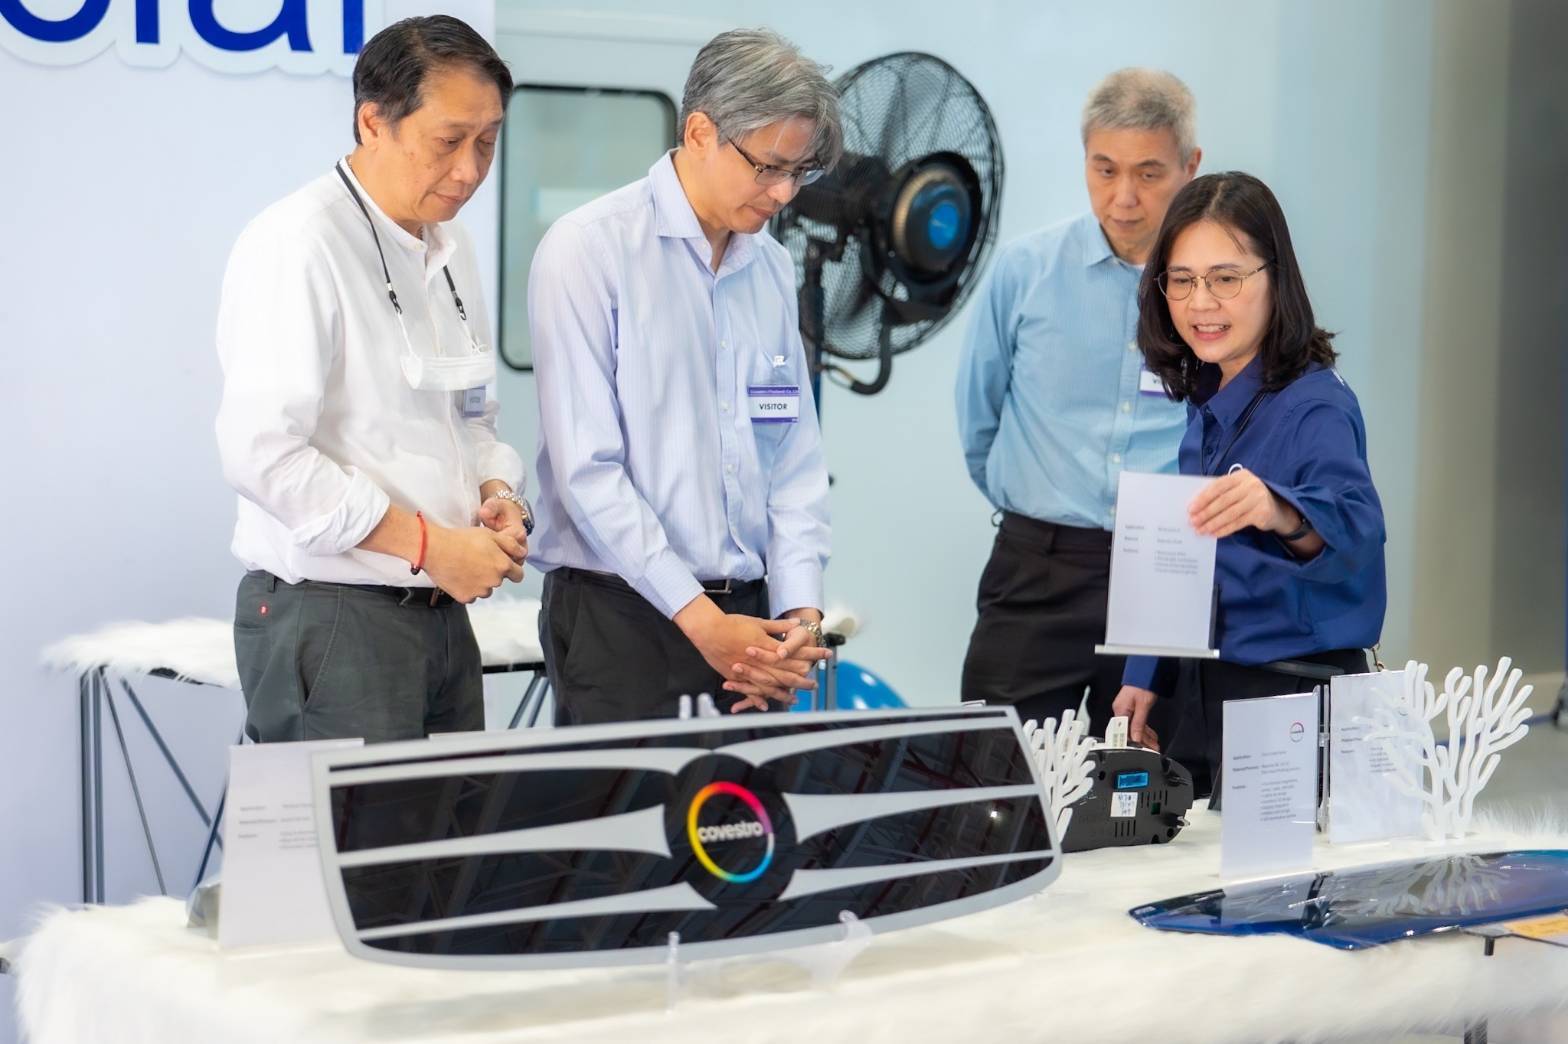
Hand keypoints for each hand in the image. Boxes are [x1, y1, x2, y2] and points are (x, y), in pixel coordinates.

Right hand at [422, 525, 525, 602]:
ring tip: (466, 567)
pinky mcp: (466, 598)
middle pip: (500, 581)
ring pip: (486, 589)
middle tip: (478, 560)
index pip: (518, 575)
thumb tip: (523, 553)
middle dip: (493, 573)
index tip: (502, 563)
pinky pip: (471, 595)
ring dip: (481, 582)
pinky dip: (467, 588)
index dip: (512, 568)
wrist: (435, 549)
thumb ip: (511, 545)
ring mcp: (480, 592)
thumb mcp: (490, 534)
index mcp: (503, 566)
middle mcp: (494, 581)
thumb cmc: (462, 539)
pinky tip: (459, 575)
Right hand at [675, 599, 817, 711]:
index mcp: (766, 645)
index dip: (807, 655)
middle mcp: (759, 660)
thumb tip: (795, 623)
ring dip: (782, 693)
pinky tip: (765, 706)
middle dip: (800, 680)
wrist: (709, 630)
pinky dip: (757, 698)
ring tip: (794, 699)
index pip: (792, 653)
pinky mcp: (735, 675)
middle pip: (784, 673)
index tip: (820, 658)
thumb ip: (778, 626)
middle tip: (814, 685)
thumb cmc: (732, 624)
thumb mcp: (758, 622)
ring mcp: (747, 670)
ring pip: (768, 685)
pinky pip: (749, 689)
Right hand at [1111, 685, 1159, 750]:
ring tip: (1154, 744)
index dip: (1132, 742)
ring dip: (1145, 736)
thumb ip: (1138, 723)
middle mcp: (1121, 711)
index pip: (1123, 732)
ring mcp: (1126, 710)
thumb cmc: (1142, 684)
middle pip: (1129, 731)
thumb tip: (1136, 737)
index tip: (1140, 750)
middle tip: (1152, 748)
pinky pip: (1137, 722)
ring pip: (1134, 728)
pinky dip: (1144, 729)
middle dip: (1142, 741)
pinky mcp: (1131, 709)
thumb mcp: (1143, 705)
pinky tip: (1151, 735)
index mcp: (1120, 710)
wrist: (1145, 673)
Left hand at [1188, 467, 1292, 538]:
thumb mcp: (1237, 490)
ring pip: (1230, 513)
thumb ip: (1221, 493)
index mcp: (1241, 476)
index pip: (1218, 486)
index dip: (1203, 497)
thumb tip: (1196, 507)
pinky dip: (1224, 529)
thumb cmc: (1248, 498)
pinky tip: (1214, 533)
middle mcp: (1251, 485)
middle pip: (1223, 500)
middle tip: (1193, 522)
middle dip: (1205, 513)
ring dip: (1213, 523)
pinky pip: (1238, 523)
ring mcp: (1258, 499)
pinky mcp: (1262, 513)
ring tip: (1200, 530)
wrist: (1276, 508)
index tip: (1190, 508)